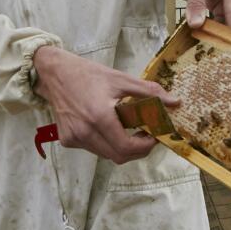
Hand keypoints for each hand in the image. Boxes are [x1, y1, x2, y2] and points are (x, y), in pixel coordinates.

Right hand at [32, 46, 178, 163]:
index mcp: (99, 116)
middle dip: (136, 150)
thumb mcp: (120, 79)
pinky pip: (93, 149)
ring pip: (105, 154)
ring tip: (127, 129)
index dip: (144, 147)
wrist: (55, 73)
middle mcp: (84, 131)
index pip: (126, 147)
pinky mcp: (67, 140)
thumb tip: (175, 102)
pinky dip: (105, 143)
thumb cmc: (88, 74)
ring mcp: (73, 138)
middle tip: (145, 135)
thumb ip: (149, 92)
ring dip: (120, 147)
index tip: (153, 136)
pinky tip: (105, 126)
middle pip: (118, 156)